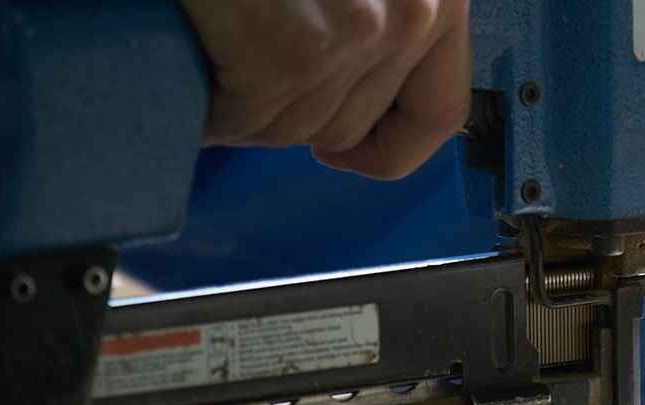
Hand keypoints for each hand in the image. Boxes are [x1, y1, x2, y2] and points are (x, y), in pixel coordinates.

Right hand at [178, 0, 470, 178]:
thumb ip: (378, 30)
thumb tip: (359, 121)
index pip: (440, 110)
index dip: (390, 147)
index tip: (349, 151)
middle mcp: (418, 6)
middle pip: (351, 126)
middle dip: (291, 112)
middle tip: (251, 63)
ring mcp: (362, 32)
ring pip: (296, 130)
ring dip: (248, 105)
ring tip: (226, 45)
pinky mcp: (297, 52)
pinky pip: (247, 119)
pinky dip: (211, 101)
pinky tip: (203, 52)